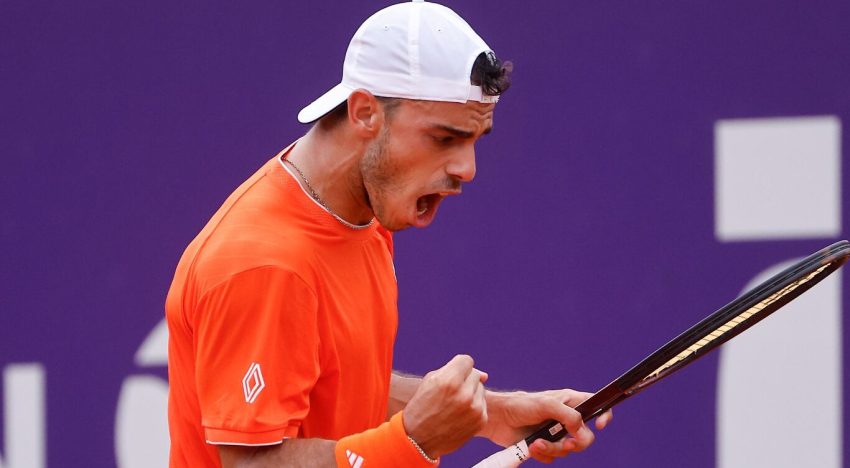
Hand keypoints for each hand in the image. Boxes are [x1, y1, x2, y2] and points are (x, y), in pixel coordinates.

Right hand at [402, 355, 488, 458]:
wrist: (418, 440)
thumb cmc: (422, 406)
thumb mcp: (431, 381)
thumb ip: (455, 370)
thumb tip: (485, 376)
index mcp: (449, 381)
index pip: (467, 360)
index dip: (458, 367)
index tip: (450, 377)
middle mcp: (464, 394)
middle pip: (475, 375)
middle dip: (464, 381)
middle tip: (450, 394)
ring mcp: (474, 409)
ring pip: (480, 389)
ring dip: (470, 393)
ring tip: (454, 405)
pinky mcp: (480, 421)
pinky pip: (482, 404)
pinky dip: (473, 407)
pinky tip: (459, 415)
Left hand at [481, 389, 612, 463]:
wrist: (498, 419)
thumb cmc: (521, 405)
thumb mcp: (546, 405)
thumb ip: (568, 415)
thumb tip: (581, 429)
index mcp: (570, 402)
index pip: (597, 406)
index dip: (604, 415)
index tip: (599, 425)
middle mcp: (566, 418)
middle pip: (585, 437)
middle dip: (575, 443)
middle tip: (565, 443)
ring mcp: (556, 433)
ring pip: (568, 450)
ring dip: (553, 449)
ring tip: (536, 444)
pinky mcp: (545, 445)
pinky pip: (553, 458)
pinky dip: (543, 455)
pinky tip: (531, 446)